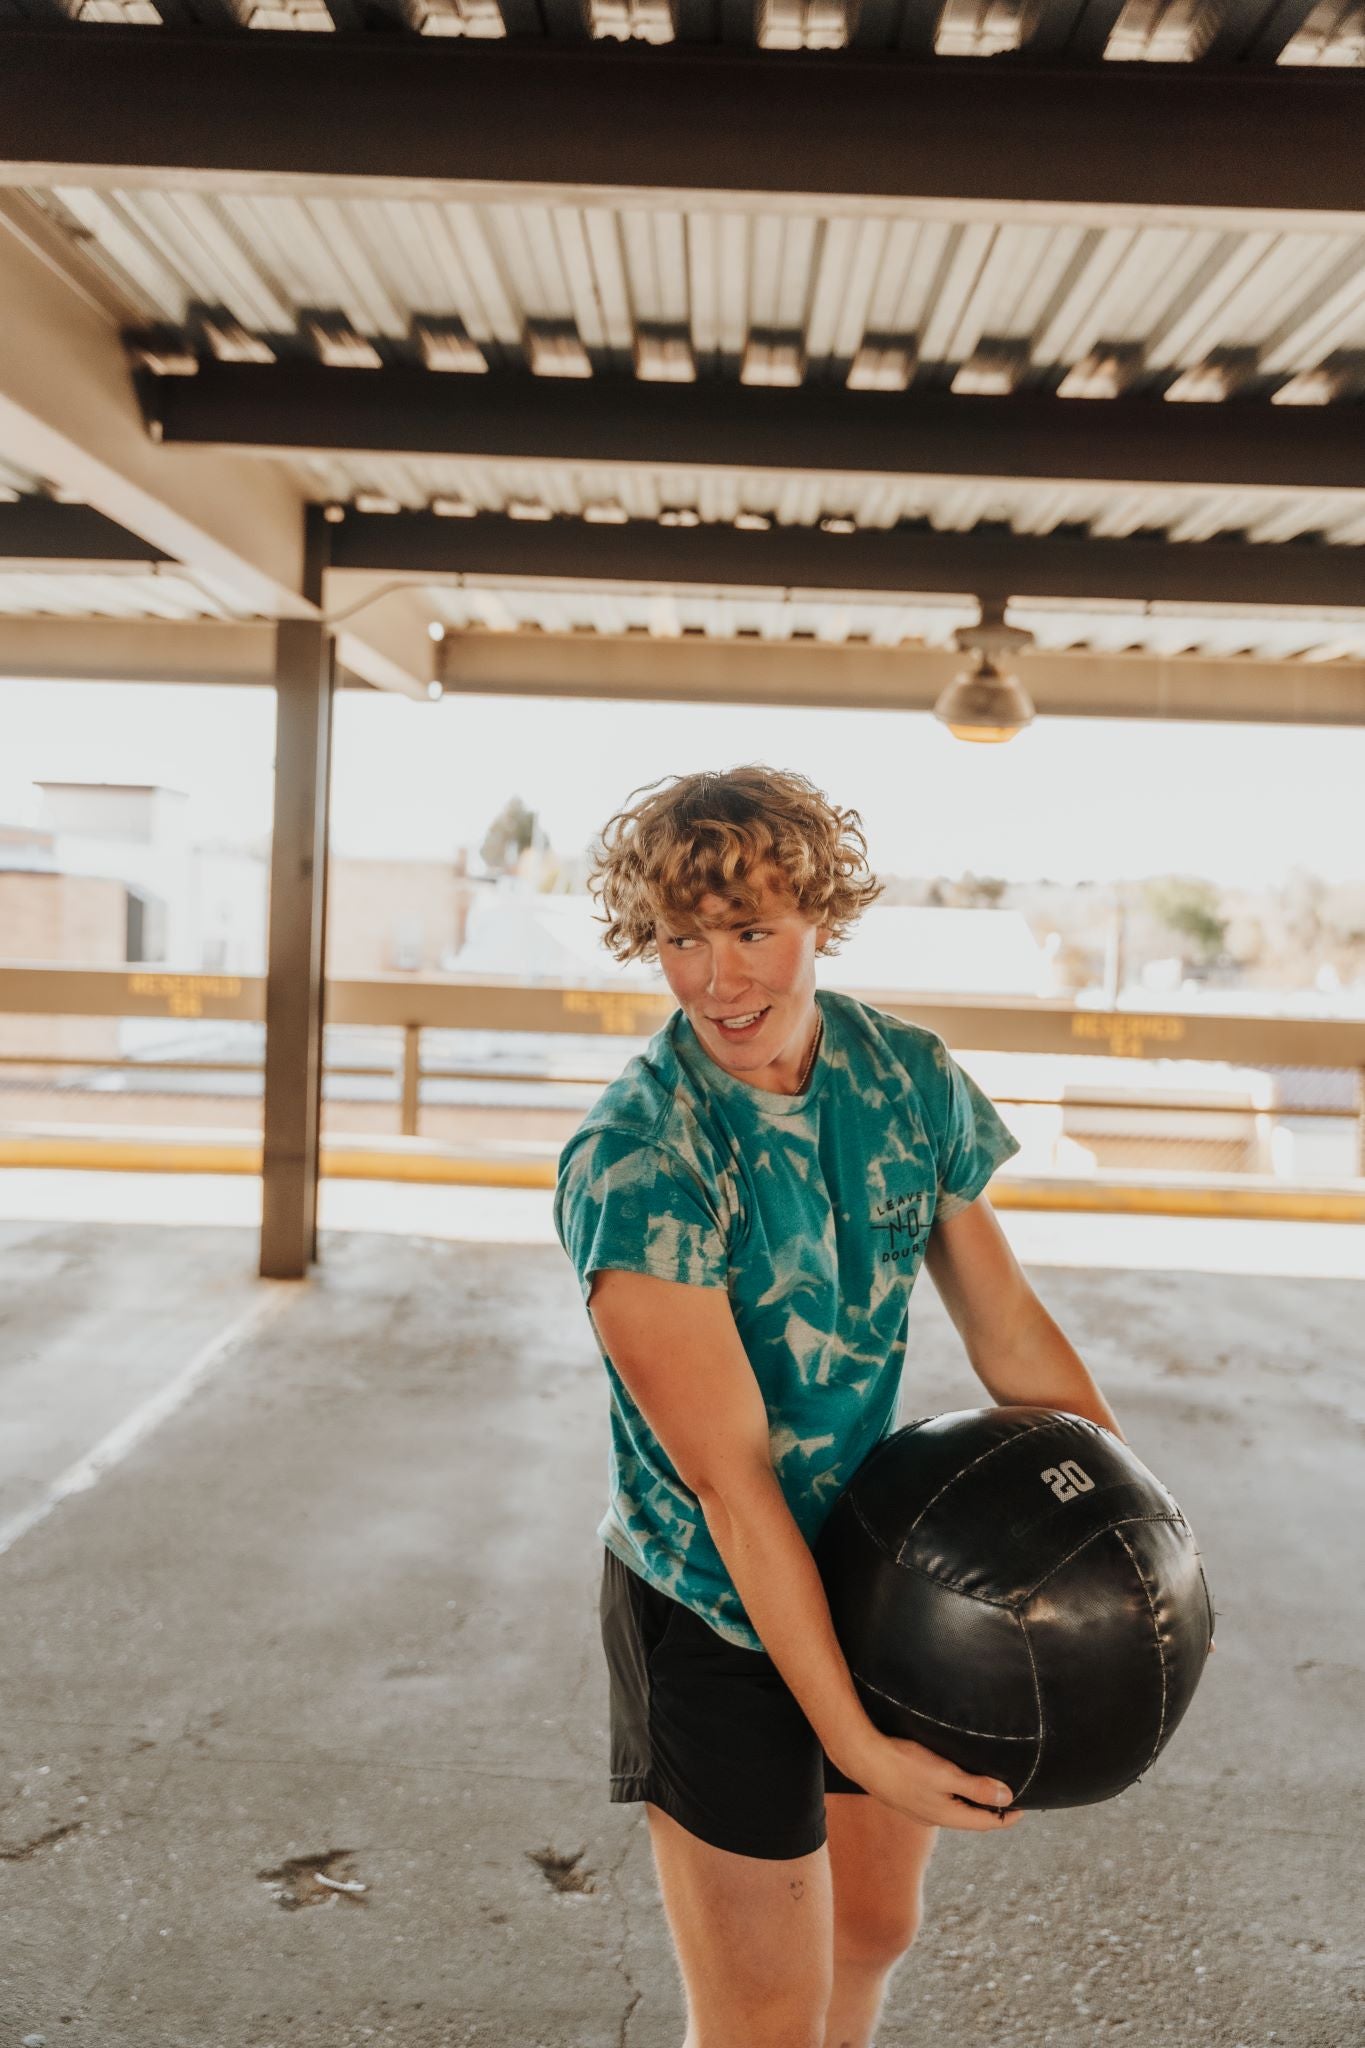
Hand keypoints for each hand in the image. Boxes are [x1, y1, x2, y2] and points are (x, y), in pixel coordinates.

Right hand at [844, 1732, 1023, 1832]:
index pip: (986, 1822)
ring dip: (972, 1804)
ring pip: (955, 1812)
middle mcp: (934, 1818)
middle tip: (1009, 1799)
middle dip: (991, 1811)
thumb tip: (1007, 1797)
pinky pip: (941, 1803)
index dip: (1006, 1817)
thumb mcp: (946, 1774)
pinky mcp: (908, 1797)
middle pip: (971, 1819)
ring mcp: (919, 1810)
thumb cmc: (905, 1764)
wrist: (863, 1758)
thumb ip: (976, 1787)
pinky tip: (952, 1785)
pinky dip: (955, 1797)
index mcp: (947, 1816)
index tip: (1024, 1808)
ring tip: (985, 1790)